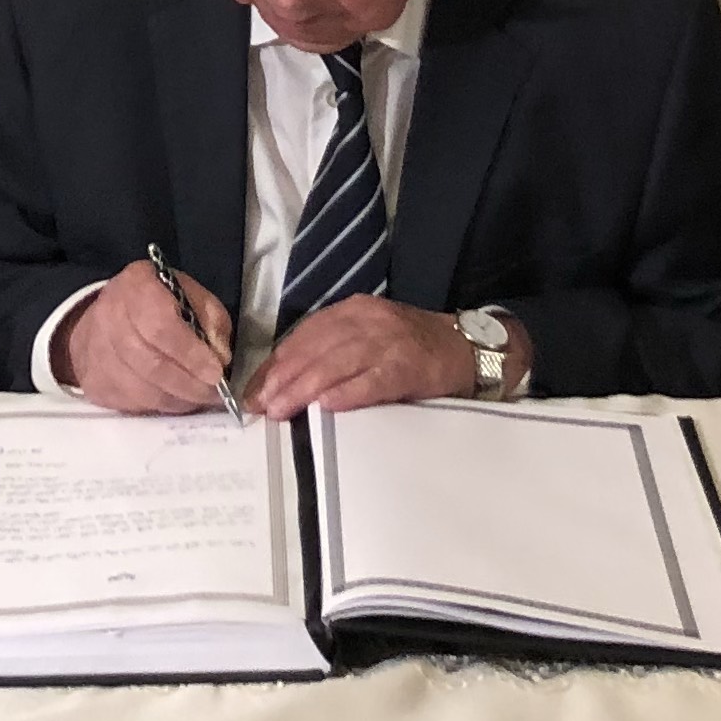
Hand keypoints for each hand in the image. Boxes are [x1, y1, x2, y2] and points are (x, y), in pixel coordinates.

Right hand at [52, 261, 238, 414]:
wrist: (105, 318)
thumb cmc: (155, 303)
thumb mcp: (190, 294)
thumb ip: (211, 320)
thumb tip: (220, 357)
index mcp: (136, 287)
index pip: (162, 327)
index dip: (191, 354)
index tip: (216, 373)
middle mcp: (109, 317)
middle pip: (151, 364)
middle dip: (190, 384)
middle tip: (214, 393)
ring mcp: (97, 353)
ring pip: (143, 391)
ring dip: (179, 400)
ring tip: (201, 398)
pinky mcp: (96, 383)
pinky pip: (133, 404)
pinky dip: (161, 407)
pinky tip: (177, 398)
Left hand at [246, 297, 509, 419]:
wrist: (467, 348)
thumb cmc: (413, 349)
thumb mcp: (369, 339)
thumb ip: (333, 354)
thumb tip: (284, 385)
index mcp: (353, 311)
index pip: (304, 335)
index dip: (275, 364)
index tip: (253, 392)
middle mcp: (368, 320)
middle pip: (315, 347)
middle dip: (283, 377)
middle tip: (261, 405)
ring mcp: (389, 341)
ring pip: (337, 362)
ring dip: (304, 387)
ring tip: (281, 409)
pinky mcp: (408, 366)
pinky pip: (372, 380)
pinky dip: (347, 392)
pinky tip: (325, 405)